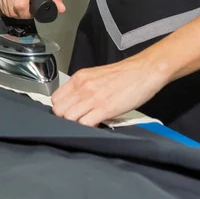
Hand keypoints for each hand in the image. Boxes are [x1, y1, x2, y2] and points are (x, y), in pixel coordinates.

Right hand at [0, 0, 65, 18]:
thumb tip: (60, 9)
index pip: (20, 6)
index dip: (27, 14)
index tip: (32, 11)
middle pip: (12, 10)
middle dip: (21, 14)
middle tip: (28, 8)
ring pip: (5, 10)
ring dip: (14, 11)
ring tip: (22, 3)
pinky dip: (7, 7)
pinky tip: (14, 0)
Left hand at [51, 56, 169, 126]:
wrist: (144, 71)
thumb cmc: (124, 75)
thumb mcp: (96, 76)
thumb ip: (83, 87)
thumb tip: (75, 102)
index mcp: (79, 78)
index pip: (55, 98)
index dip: (61, 108)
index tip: (68, 111)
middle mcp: (82, 87)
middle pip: (59, 110)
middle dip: (65, 118)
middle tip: (77, 119)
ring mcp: (92, 98)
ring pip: (68, 118)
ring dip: (75, 124)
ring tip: (87, 122)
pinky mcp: (104, 109)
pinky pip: (85, 124)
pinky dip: (87, 127)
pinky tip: (96, 124)